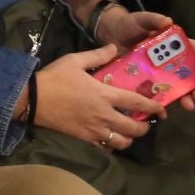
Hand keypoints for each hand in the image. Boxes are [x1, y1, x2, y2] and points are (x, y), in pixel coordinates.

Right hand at [32, 46, 160, 147]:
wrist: (33, 100)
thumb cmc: (55, 78)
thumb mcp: (75, 61)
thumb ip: (97, 55)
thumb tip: (114, 47)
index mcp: (104, 94)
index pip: (136, 102)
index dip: (152, 106)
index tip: (161, 108)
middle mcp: (104, 115)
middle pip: (133, 128)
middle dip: (144, 127)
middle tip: (145, 122)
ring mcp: (94, 129)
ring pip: (121, 142)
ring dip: (129, 138)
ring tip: (128, 132)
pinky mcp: (84, 139)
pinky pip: (105, 147)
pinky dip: (112, 145)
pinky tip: (111, 139)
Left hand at [91, 10, 194, 109]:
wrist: (110, 36)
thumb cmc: (130, 25)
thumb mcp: (141, 19)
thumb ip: (153, 19)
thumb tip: (167, 21)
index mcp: (178, 45)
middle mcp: (175, 62)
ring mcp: (164, 75)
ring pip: (181, 89)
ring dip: (187, 98)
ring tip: (187, 105)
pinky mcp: (150, 85)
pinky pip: (160, 97)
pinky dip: (163, 105)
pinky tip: (163, 111)